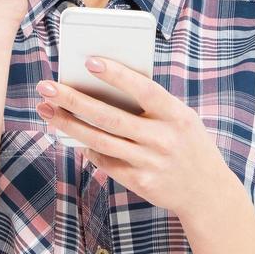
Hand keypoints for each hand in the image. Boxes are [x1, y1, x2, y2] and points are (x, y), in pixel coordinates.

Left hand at [35, 57, 231, 218]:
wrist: (207, 192)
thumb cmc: (189, 145)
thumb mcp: (182, 119)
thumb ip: (152, 105)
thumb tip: (104, 87)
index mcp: (176, 115)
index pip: (143, 90)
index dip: (117, 75)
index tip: (89, 61)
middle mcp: (162, 138)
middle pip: (109, 117)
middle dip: (73, 100)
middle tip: (47, 87)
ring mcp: (150, 162)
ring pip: (99, 140)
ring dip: (68, 124)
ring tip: (46, 109)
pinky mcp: (140, 182)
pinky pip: (105, 161)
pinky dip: (88, 147)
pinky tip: (74, 136)